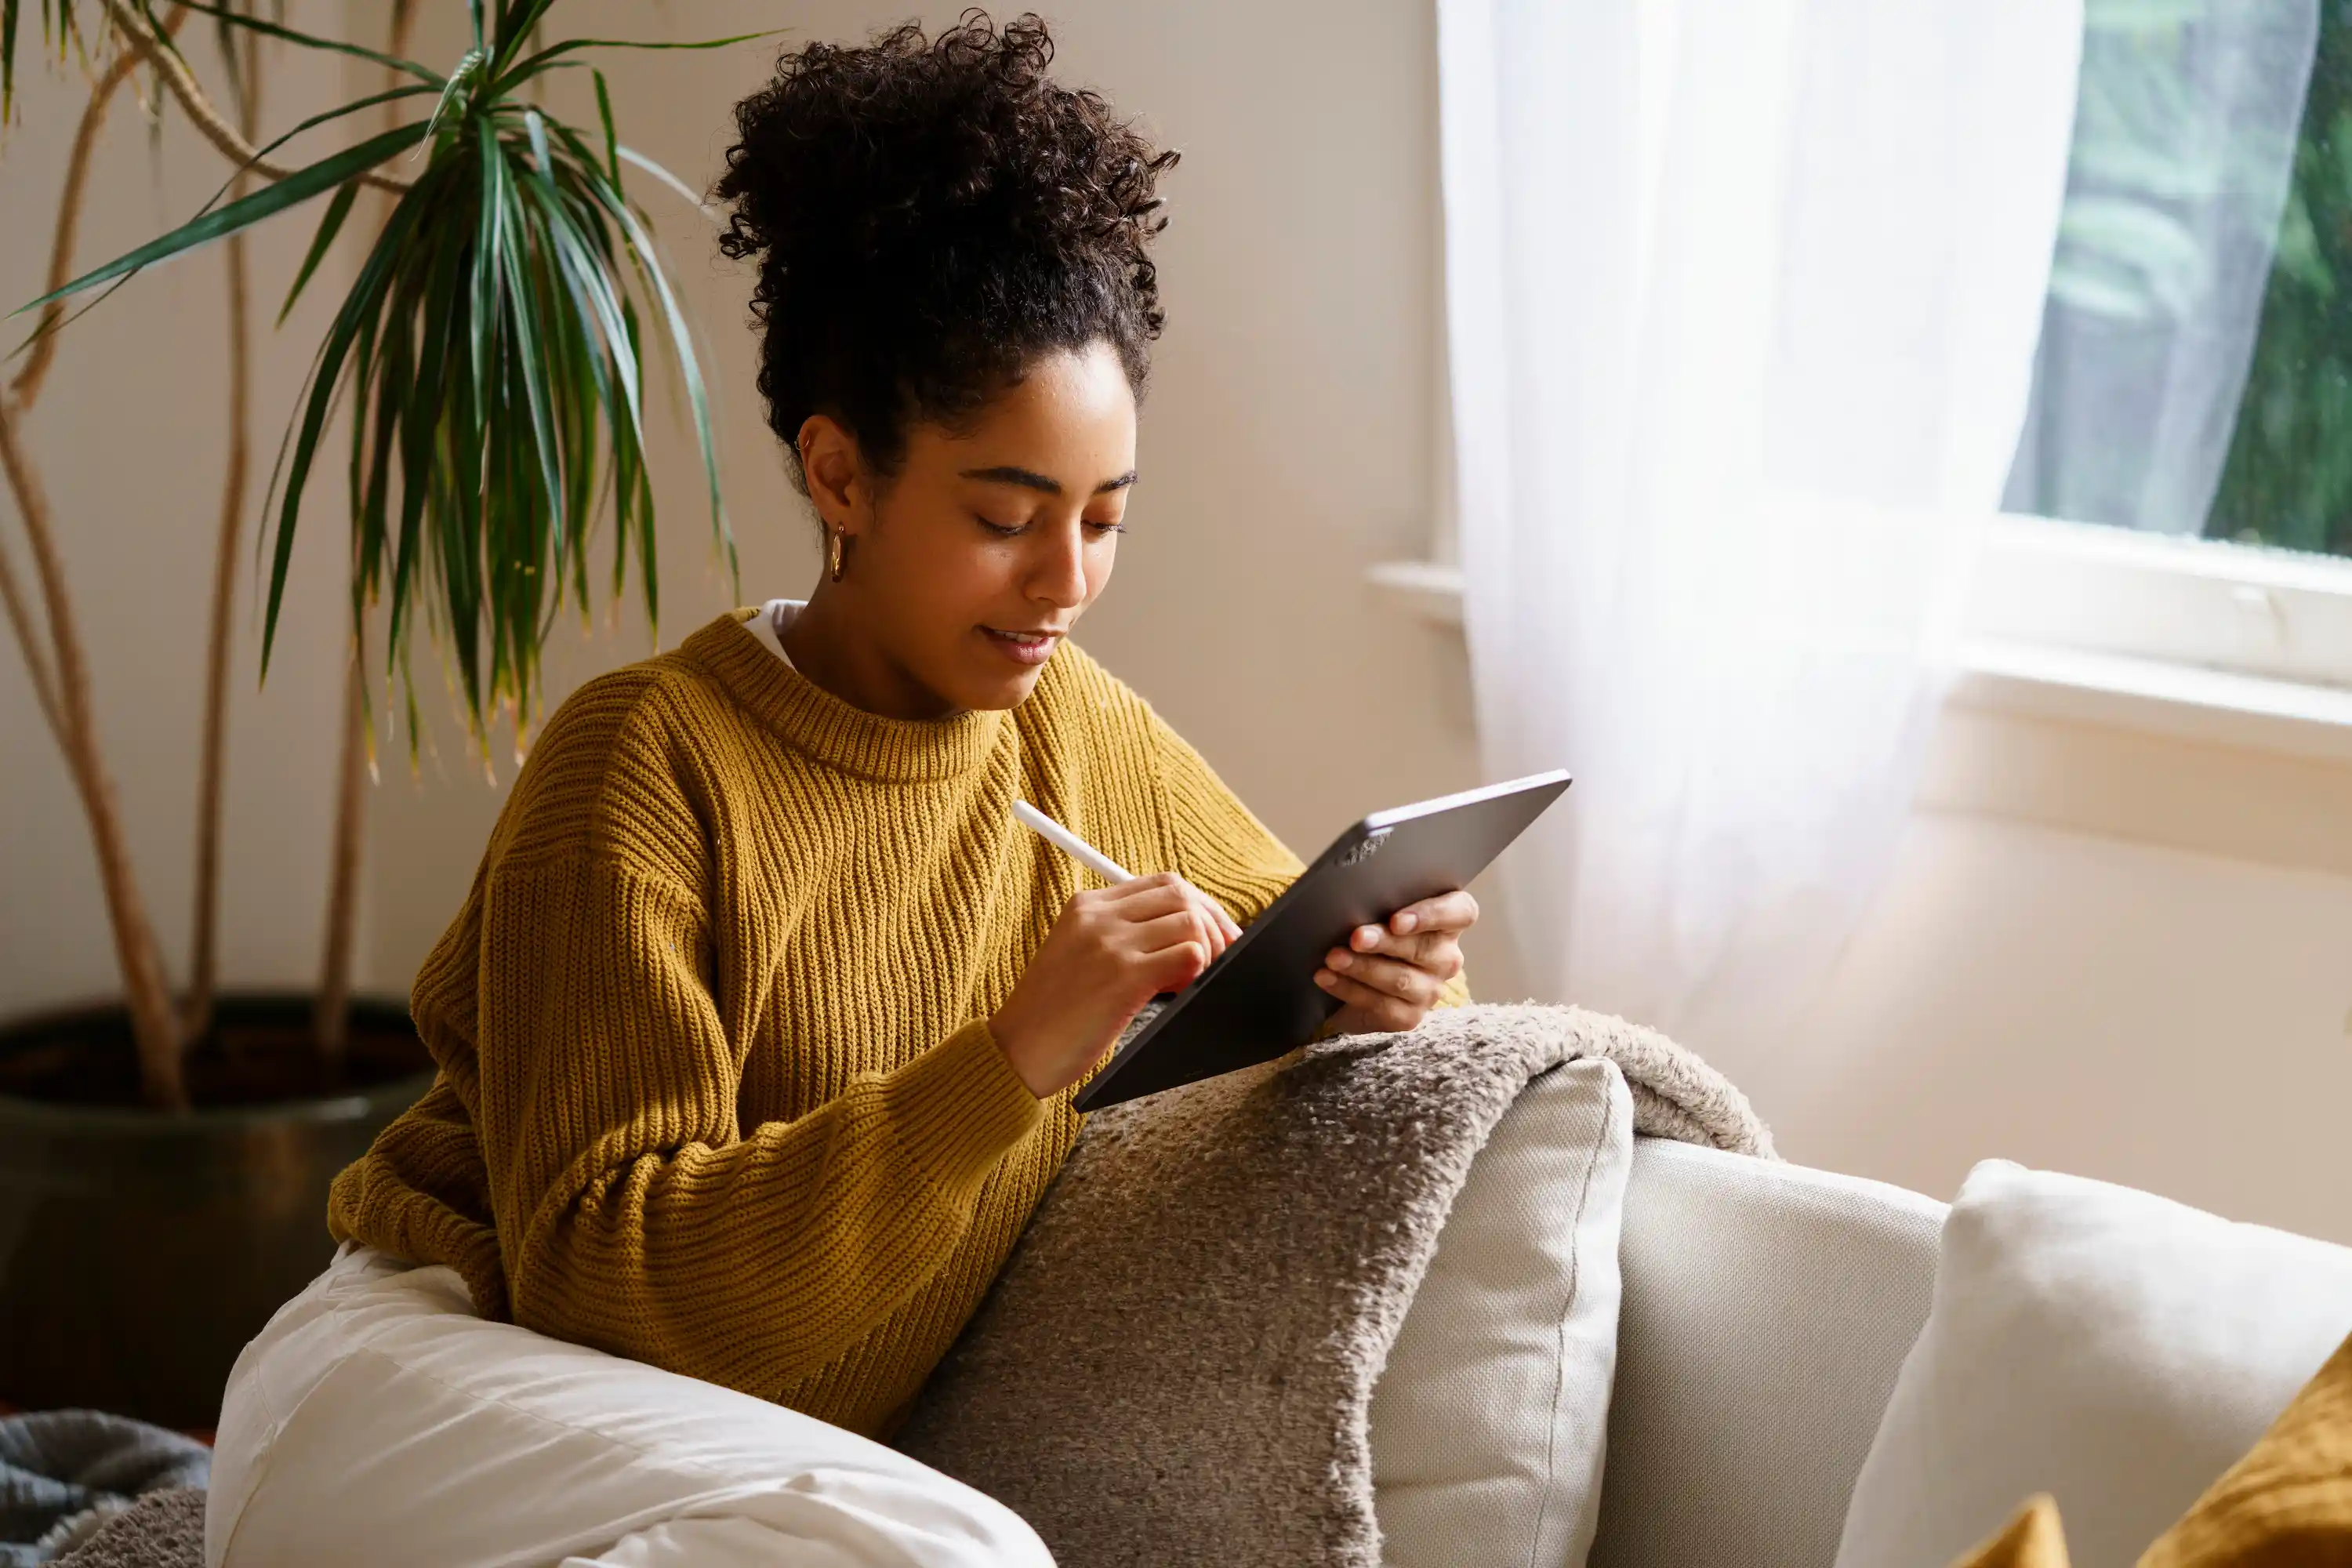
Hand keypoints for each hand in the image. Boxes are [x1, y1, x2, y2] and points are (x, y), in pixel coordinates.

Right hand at [990, 873, 1240, 1098]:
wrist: (1015, 1052)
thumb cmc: (1051, 1014)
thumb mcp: (1075, 956)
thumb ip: (1119, 936)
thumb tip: (1187, 934)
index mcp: (1086, 905)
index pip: (1163, 884)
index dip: (1200, 906)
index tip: (1216, 934)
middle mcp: (1098, 916)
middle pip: (1182, 895)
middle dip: (1214, 924)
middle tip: (1222, 958)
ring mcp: (1110, 944)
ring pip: (1191, 922)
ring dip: (1206, 952)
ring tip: (1189, 981)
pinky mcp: (1123, 977)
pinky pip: (1188, 955)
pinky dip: (1198, 972)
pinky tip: (1180, 991)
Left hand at [1315, 889, 1476, 1035]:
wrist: (1348, 979)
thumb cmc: (1367, 932)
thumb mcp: (1373, 912)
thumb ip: (1374, 900)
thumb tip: (1347, 892)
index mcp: (1447, 923)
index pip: (1461, 912)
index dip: (1433, 914)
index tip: (1398, 920)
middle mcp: (1445, 957)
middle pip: (1424, 947)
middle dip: (1385, 941)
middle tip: (1356, 937)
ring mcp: (1430, 990)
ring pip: (1401, 979)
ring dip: (1363, 967)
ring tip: (1333, 957)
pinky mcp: (1409, 1017)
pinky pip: (1382, 1005)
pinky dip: (1349, 989)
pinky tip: (1327, 978)